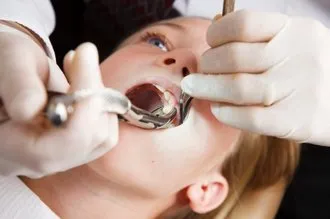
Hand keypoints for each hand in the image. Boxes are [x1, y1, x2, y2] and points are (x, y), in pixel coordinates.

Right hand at [0, 24, 117, 177]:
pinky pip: (104, 132)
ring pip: (103, 136)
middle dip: (94, 93)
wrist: (8, 73)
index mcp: (8, 147)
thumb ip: (17, 85)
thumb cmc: (4, 65)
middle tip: (82, 56)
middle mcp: (35, 162)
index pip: (59, 146)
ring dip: (100, 95)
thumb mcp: (8, 61)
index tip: (84, 58)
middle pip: (88, 140)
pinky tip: (85, 82)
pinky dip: (103, 102)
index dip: (83, 106)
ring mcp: (58, 158)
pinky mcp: (74, 149)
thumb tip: (29, 109)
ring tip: (80, 67)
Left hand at [181, 10, 329, 145]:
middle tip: (199, 74)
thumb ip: (258, 37)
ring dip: (208, 89)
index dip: (216, 33)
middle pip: (234, 57)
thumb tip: (216, 27)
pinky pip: (252, 117)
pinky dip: (227, 113)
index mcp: (295, 30)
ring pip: (239, 88)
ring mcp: (302, 89)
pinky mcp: (300, 121)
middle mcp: (300, 56)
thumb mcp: (291, 43)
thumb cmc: (307, 70)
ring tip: (196, 89)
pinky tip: (218, 110)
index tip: (210, 44)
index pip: (244, 23)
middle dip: (207, 66)